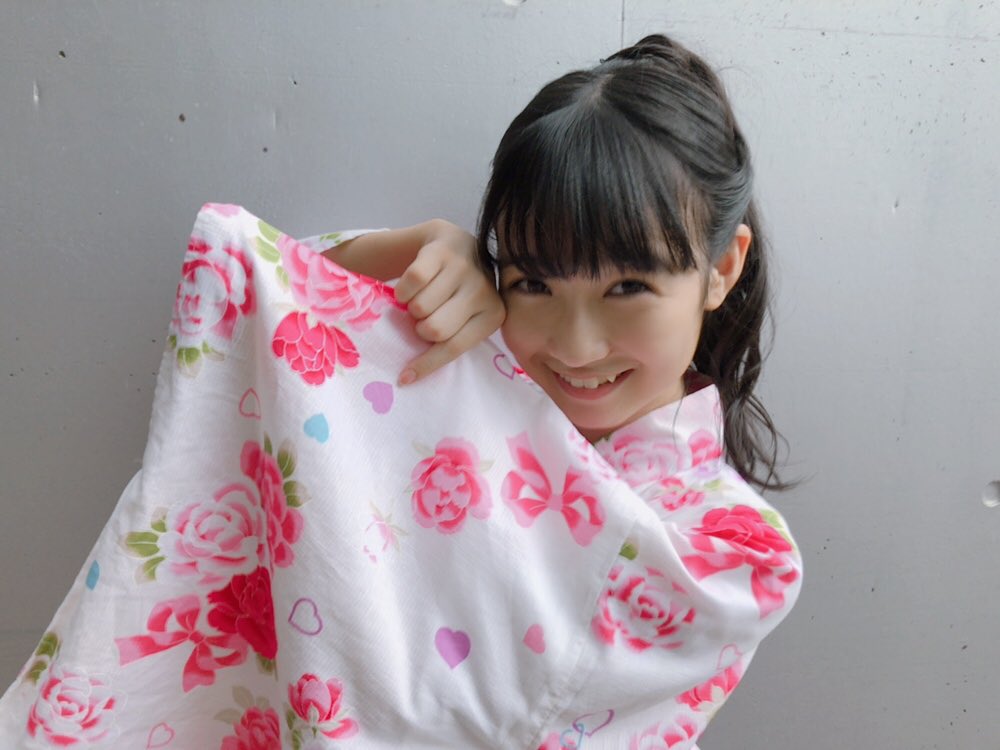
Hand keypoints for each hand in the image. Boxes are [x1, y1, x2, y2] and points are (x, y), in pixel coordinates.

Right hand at [393, 221, 504, 384]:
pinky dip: (403, 289)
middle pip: (434, 329)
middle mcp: (484, 291)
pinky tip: (411, 287)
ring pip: (420, 307)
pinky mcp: (441, 251)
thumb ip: (449, 341)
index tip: (405, 377)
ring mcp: (463, 268)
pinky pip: (411, 282)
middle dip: (421, 327)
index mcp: (493, 315)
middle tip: (423, 318)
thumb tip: (407, 378)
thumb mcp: (465, 317)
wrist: (454, 242)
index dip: (426, 364)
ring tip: (422, 298)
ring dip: (411, 306)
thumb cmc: (458, 292)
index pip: (454, 347)